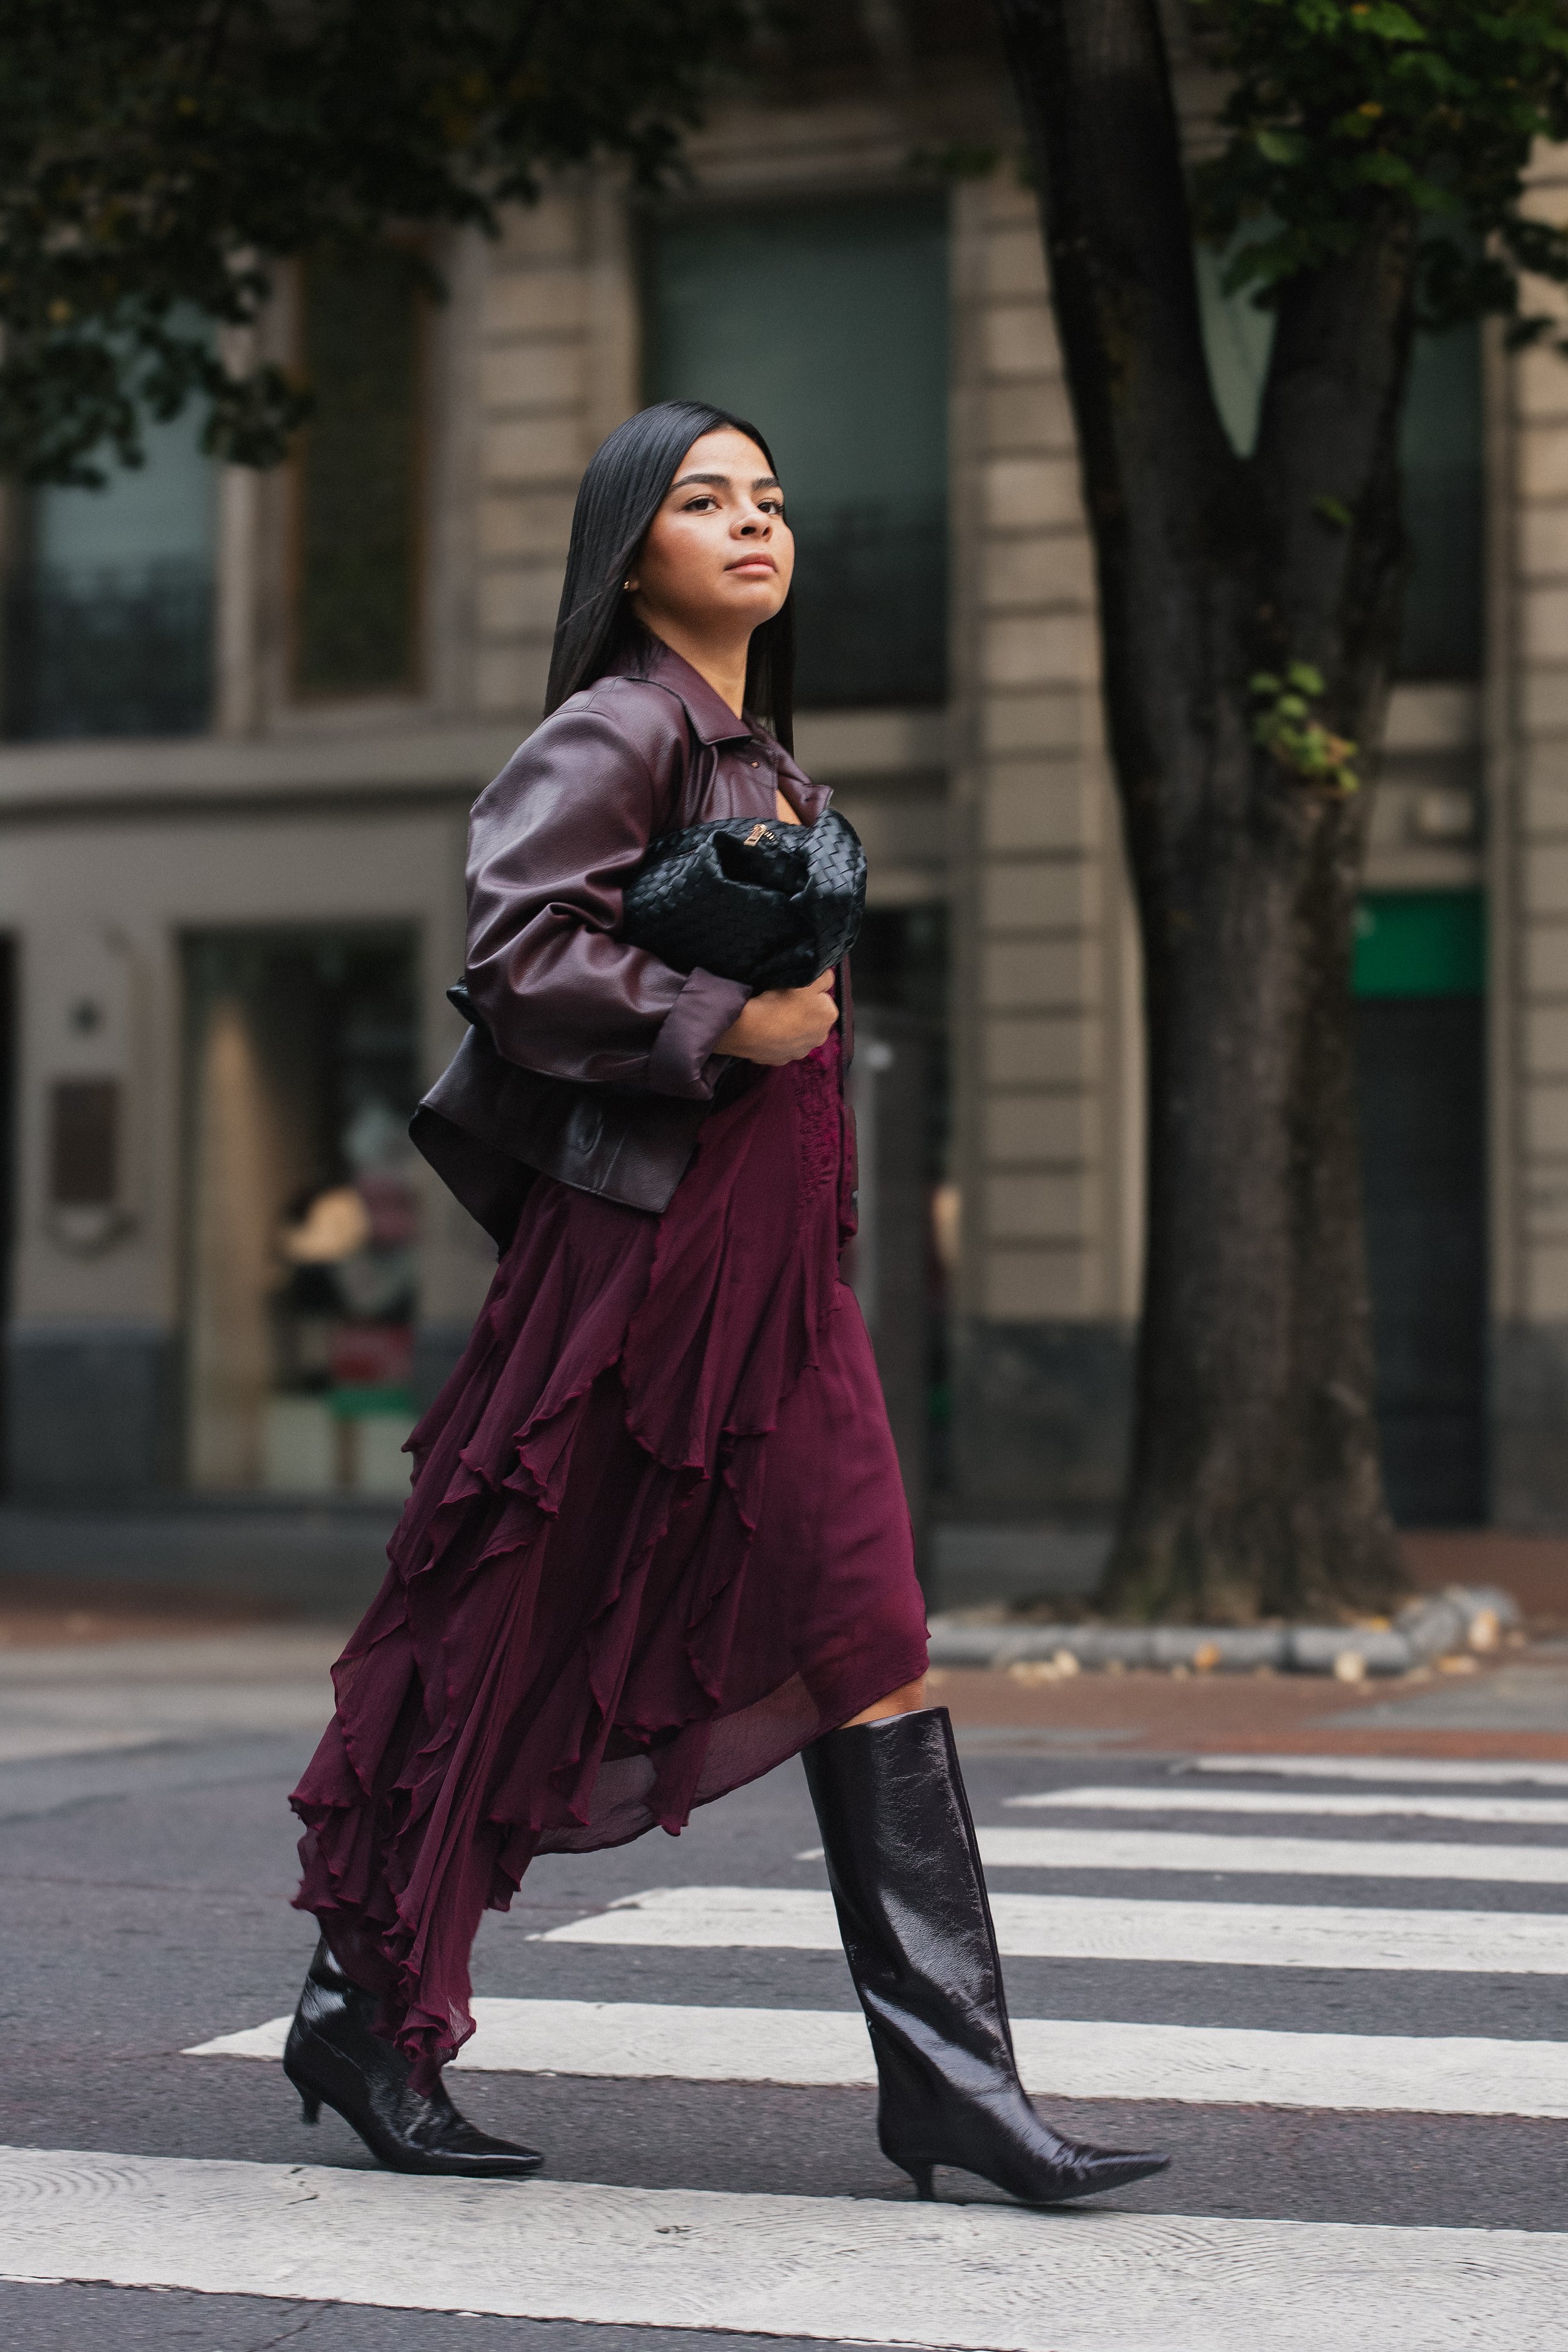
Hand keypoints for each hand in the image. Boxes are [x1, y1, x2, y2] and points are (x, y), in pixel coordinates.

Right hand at [715, 970, 837, 1064]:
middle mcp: (819, 1038)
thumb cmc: (780, 1001)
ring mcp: (799, 1052)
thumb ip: (823, 977)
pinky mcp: (781, 1060)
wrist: (750, 1028)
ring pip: (796, 1034)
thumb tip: (828, 979)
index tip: (795, 992)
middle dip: (801, 1012)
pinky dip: (776, 1039)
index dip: (809, 994)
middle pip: (811, 1018)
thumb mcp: (806, 980)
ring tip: (773, 1016)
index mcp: (828, 1016)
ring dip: (789, 1026)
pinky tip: (766, 1030)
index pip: (823, 999)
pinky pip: (780, 1046)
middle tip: (783, 1003)